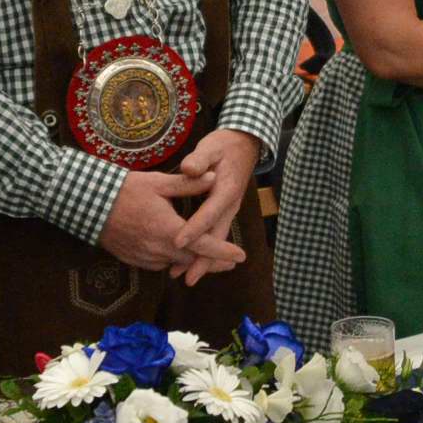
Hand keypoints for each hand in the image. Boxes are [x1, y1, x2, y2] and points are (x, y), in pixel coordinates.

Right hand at [98, 167, 237, 273]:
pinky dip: (172, 260)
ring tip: (207, 257)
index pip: (203, 246)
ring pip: (175, 264)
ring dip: (192, 261)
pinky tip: (177, 252)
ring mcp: (144, 257)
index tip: (241, 257)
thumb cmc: (125, 190)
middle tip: (230, 262)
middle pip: (192, 261)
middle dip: (212, 262)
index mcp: (168, 230)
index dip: (223, 252)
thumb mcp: (159, 182)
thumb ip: (188, 184)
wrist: (89, 204)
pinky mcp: (134, 260)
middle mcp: (158, 249)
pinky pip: (159, 264)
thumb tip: (214, 177)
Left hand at [171, 130, 258, 283]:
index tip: (178, 242)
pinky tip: (190, 261)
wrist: (244, 145)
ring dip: (202, 259)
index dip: (194, 229)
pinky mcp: (224, 212)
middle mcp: (230, 205)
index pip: (209, 212)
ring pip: (216, 239)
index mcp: (226, 190)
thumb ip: (200, 159)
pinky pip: (215, 235)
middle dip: (202, 258)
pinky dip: (205, 251)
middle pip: (216, 235)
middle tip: (185, 277)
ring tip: (183, 276)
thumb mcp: (211, 147)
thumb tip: (189, 169)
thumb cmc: (224, 146)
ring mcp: (228, 210)